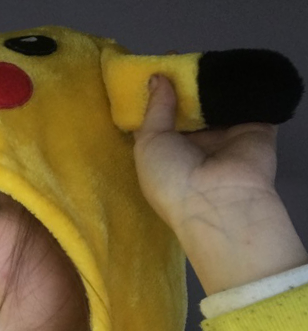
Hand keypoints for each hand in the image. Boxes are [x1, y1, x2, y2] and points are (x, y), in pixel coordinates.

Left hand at [133, 75, 306, 294]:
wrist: (220, 202)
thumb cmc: (171, 178)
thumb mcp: (149, 144)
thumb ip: (155, 109)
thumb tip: (156, 77)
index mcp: (167, 149)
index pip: (160, 115)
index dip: (156, 91)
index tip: (155, 65)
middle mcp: (196, 141)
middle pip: (188, 103)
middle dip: (184, 81)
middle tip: (180, 55)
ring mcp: (226, 134)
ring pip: (217, 99)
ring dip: (211, 80)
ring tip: (202, 55)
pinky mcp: (255, 126)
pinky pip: (249, 100)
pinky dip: (241, 84)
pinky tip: (231, 64)